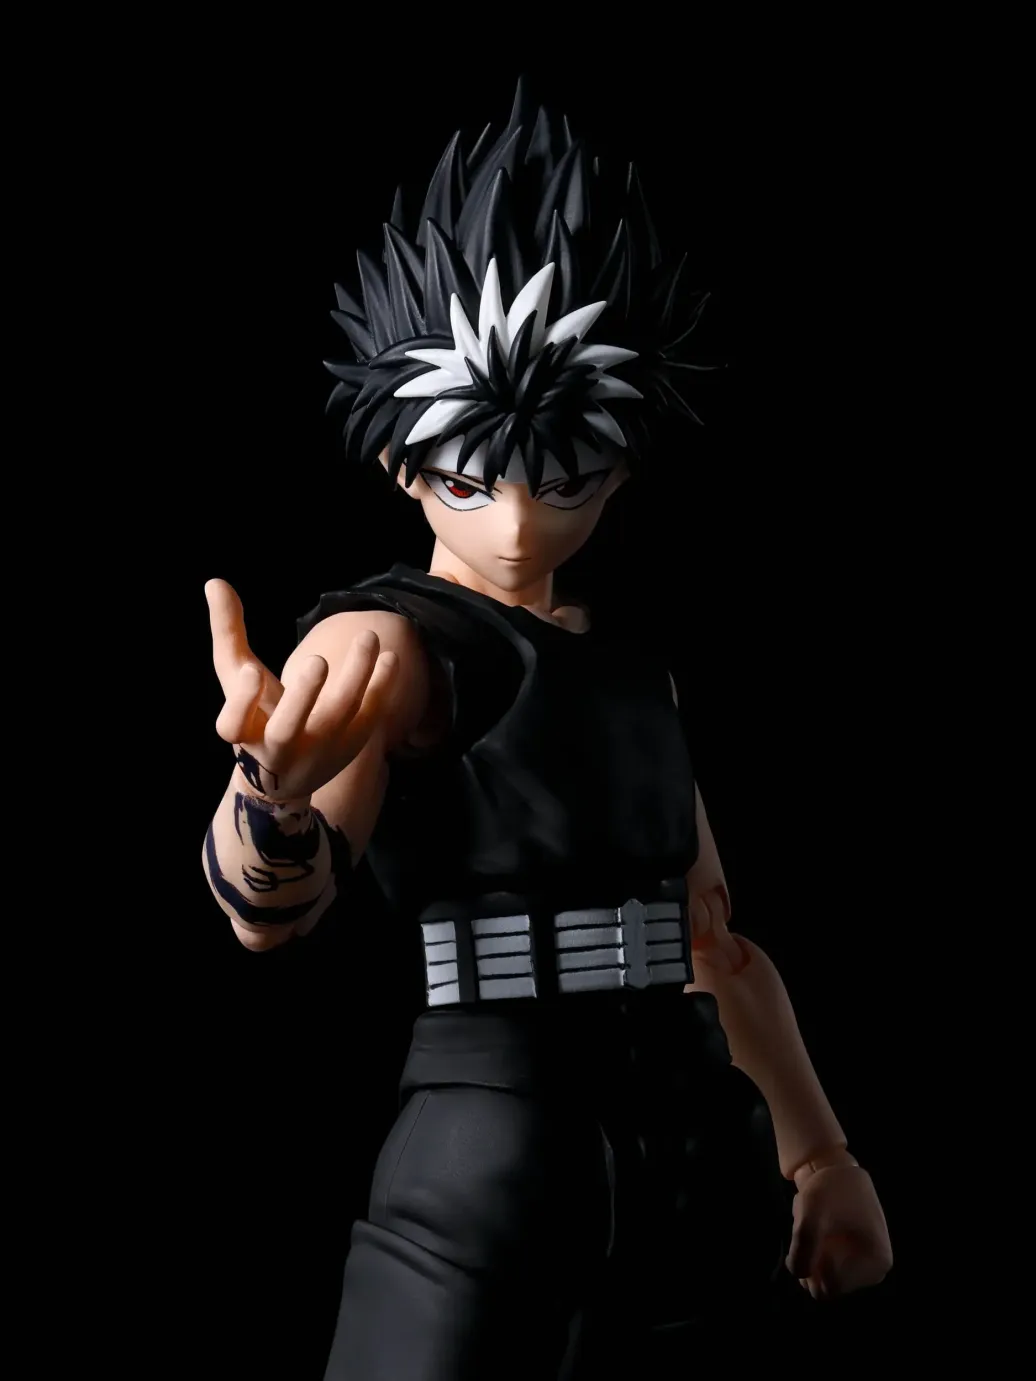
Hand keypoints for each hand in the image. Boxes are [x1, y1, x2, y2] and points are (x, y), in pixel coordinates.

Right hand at [205, 578, 398, 800]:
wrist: (287, 773)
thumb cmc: (257, 712)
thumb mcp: (236, 676)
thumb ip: (228, 633)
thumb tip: (214, 581)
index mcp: (243, 734)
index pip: (233, 725)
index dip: (241, 701)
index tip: (250, 671)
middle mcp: (277, 750)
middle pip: (287, 730)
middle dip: (303, 696)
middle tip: (318, 660)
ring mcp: (316, 752)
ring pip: (337, 718)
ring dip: (355, 676)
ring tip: (369, 637)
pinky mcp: (349, 748)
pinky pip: (369, 717)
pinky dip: (381, 687)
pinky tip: (390, 655)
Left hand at [786, 1164, 892, 1299]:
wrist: (834, 1168)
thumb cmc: (830, 1189)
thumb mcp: (811, 1215)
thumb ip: (803, 1248)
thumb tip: (799, 1274)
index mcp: (876, 1263)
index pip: (832, 1287)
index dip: (814, 1266)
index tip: (810, 1238)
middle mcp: (873, 1271)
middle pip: (826, 1284)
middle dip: (811, 1259)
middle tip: (808, 1229)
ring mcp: (861, 1266)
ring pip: (820, 1275)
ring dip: (809, 1253)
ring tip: (813, 1224)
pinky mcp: (849, 1259)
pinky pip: (821, 1266)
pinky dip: (812, 1249)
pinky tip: (815, 1227)